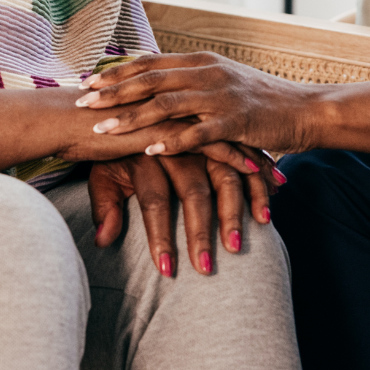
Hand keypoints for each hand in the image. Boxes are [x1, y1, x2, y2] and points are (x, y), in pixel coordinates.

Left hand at [77, 52, 321, 155]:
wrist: (305, 110)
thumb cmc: (262, 100)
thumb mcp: (224, 81)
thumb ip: (191, 80)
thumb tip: (157, 82)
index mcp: (202, 61)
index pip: (150, 62)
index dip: (117, 71)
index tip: (88, 79)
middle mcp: (208, 72)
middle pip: (150, 79)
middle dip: (112, 91)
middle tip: (82, 101)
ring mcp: (221, 96)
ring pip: (167, 104)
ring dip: (132, 117)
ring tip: (103, 129)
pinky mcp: (235, 122)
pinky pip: (197, 133)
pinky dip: (172, 141)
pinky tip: (150, 151)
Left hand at [88, 150, 279, 275]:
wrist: (125, 100)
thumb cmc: (114, 146)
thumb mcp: (103, 171)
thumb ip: (104, 205)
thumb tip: (103, 240)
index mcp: (143, 151)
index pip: (154, 200)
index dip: (160, 235)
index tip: (165, 269)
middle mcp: (176, 143)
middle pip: (193, 192)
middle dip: (199, 232)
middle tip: (204, 268)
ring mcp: (202, 137)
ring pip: (223, 177)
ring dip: (232, 214)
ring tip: (235, 247)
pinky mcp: (223, 132)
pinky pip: (244, 161)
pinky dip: (256, 186)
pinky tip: (266, 213)